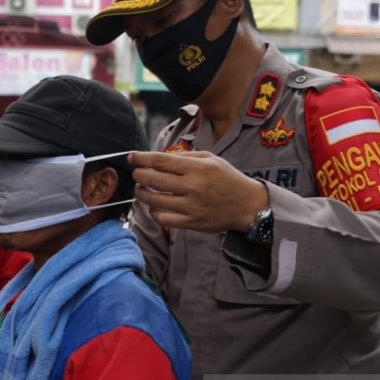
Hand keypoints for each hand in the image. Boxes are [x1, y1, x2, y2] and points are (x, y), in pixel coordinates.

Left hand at [129, 151, 268, 232]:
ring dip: (141, 193)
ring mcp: (191, 206)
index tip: (132, 157)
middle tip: (136, 173)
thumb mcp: (211, 159)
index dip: (141, 158)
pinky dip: (153, 212)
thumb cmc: (227, 178)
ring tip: (141, 189)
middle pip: (152, 180)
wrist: (247, 205)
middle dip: (138, 175)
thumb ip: (185, 156)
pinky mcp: (191, 223)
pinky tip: (154, 206)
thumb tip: (159, 157)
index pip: (160, 161)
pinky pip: (163, 219)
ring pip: (154, 201)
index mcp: (197, 168)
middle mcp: (193, 186)